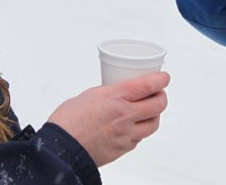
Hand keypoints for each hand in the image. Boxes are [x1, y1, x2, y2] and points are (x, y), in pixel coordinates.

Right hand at [47, 71, 169, 166]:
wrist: (61, 148)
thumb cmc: (68, 119)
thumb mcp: (90, 95)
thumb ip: (109, 94)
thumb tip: (121, 93)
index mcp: (114, 98)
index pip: (147, 86)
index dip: (160, 80)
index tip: (164, 77)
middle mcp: (124, 116)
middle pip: (157, 105)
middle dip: (162, 97)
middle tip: (159, 93)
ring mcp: (125, 134)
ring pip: (153, 124)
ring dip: (154, 115)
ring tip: (149, 111)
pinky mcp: (122, 149)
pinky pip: (139, 138)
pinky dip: (140, 131)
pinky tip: (134, 126)